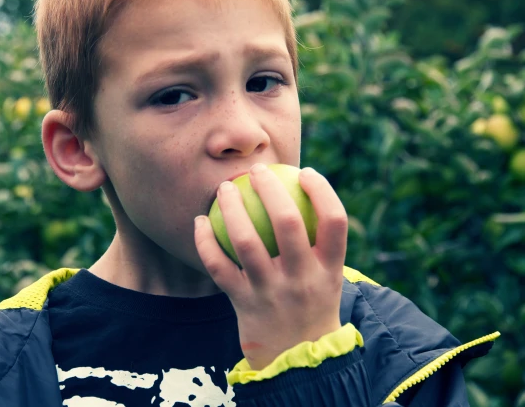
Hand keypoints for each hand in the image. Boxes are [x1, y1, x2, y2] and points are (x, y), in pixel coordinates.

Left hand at [194, 163, 347, 369]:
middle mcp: (303, 279)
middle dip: (270, 189)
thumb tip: (300, 192)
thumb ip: (317, 243)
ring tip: (225, 188)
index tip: (304, 172)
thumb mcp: (327, 278)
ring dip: (231, 208)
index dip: (321, 190)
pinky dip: (205, 241)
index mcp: (329, 269)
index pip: (334, 221)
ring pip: (245, 241)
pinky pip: (218, 266)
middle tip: (256, 170)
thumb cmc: (310, 305)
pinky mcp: (243, 303)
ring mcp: (272, 292)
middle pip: (288, 223)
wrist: (297, 363)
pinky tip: (199, 221)